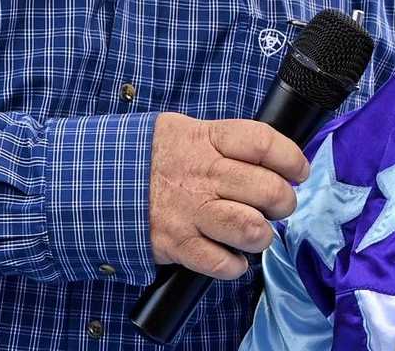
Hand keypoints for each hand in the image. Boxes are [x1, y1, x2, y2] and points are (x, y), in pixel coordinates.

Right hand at [148, 113, 309, 279]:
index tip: (298, 171)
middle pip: (268, 190)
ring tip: (255, 230)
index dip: (291, 158)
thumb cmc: (154, 157)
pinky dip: (234, 265)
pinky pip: (222, 263)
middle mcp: (203, 175)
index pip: (264, 143)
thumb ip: (227, 141)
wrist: (95, 181)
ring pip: (251, 229)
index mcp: (208, 139)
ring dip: (262, 235)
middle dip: (283, 202)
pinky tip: (232, 256)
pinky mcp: (177, 244)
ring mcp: (190, 211)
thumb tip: (273, 157)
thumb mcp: (187, 130)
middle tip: (277, 205)